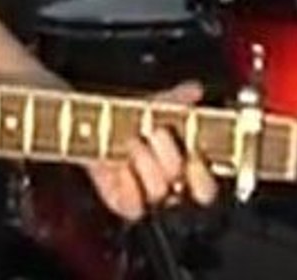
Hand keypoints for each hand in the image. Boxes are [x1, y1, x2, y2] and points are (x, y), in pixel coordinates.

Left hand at [85, 80, 218, 221]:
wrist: (90, 125)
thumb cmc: (129, 119)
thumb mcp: (153, 106)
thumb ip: (175, 101)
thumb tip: (194, 90)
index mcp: (187, 171)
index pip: (206, 188)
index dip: (202, 176)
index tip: (193, 154)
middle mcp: (169, 189)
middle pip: (182, 188)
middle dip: (171, 159)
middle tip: (157, 133)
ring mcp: (145, 197)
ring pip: (158, 193)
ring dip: (146, 163)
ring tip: (133, 140)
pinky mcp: (121, 201)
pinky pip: (130, 205)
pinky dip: (126, 184)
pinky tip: (119, 164)